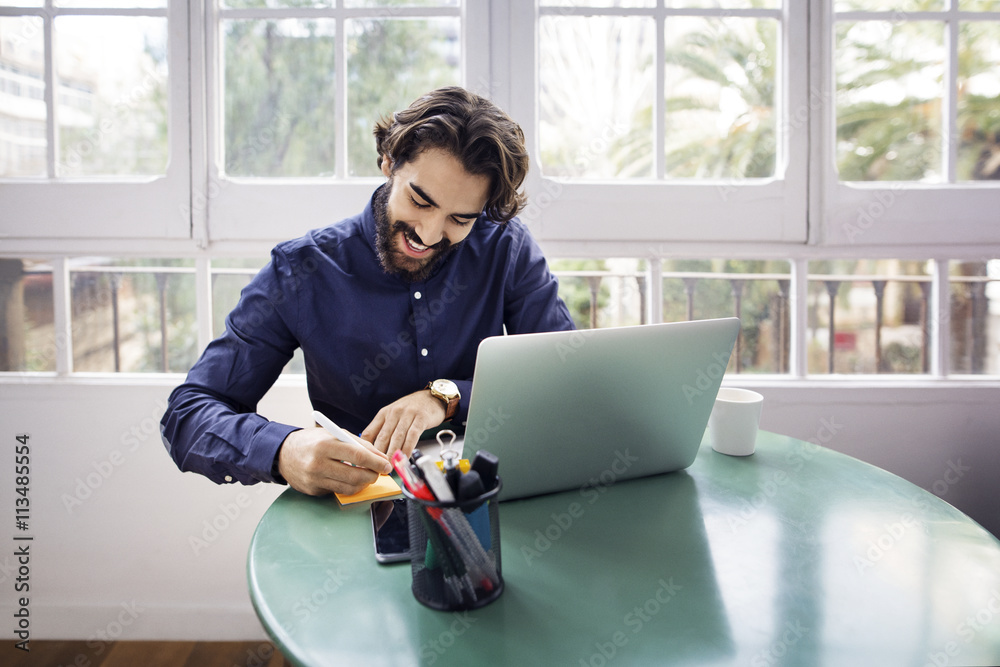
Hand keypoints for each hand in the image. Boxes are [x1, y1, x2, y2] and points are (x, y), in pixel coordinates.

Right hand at [277, 427, 391, 496]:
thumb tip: (380, 457)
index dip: (376, 462)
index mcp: (325, 444)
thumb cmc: (313, 441)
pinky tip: (350, 479)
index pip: (358, 456)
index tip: (387, 465)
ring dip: (363, 484)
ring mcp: (314, 479)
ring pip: (349, 488)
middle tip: (379, 472)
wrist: (283, 453)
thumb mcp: (335, 434)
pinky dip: (349, 487)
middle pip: (355, 476)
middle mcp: (318, 463)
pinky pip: (338, 491)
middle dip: (373, 476)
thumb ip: (359, 444)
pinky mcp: (313, 490)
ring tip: (367, 476)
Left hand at [362, 389, 445, 459]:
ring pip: (397, 438)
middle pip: (383, 437)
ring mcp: (408, 415)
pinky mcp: (421, 418)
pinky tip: (405, 458)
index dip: (367, 449)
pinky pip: (412, 436)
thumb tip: (372, 450)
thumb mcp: (393, 415)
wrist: (432, 397)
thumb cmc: (411, 410)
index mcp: (384, 413)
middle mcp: (394, 413)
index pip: (370, 432)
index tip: (366, 461)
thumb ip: (383, 430)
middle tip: (377, 468)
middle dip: (379, 455)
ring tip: (390, 467)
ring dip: (393, 454)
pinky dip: (408, 449)